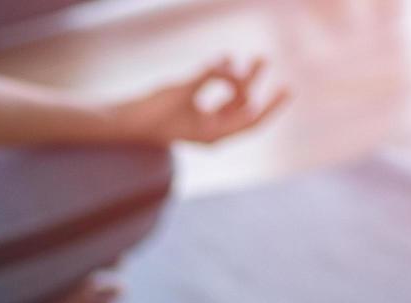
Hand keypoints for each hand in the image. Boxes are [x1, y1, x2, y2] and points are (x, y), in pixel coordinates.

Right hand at [114, 56, 288, 144]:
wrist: (124, 124)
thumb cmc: (152, 112)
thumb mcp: (182, 90)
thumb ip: (209, 75)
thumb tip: (229, 61)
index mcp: (213, 135)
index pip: (251, 120)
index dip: (271, 105)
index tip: (286, 88)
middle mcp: (211, 132)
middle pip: (244, 109)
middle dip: (256, 84)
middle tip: (265, 59)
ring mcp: (201, 124)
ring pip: (231, 102)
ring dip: (242, 81)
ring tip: (252, 58)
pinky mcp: (191, 115)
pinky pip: (216, 98)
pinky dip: (223, 82)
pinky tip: (224, 63)